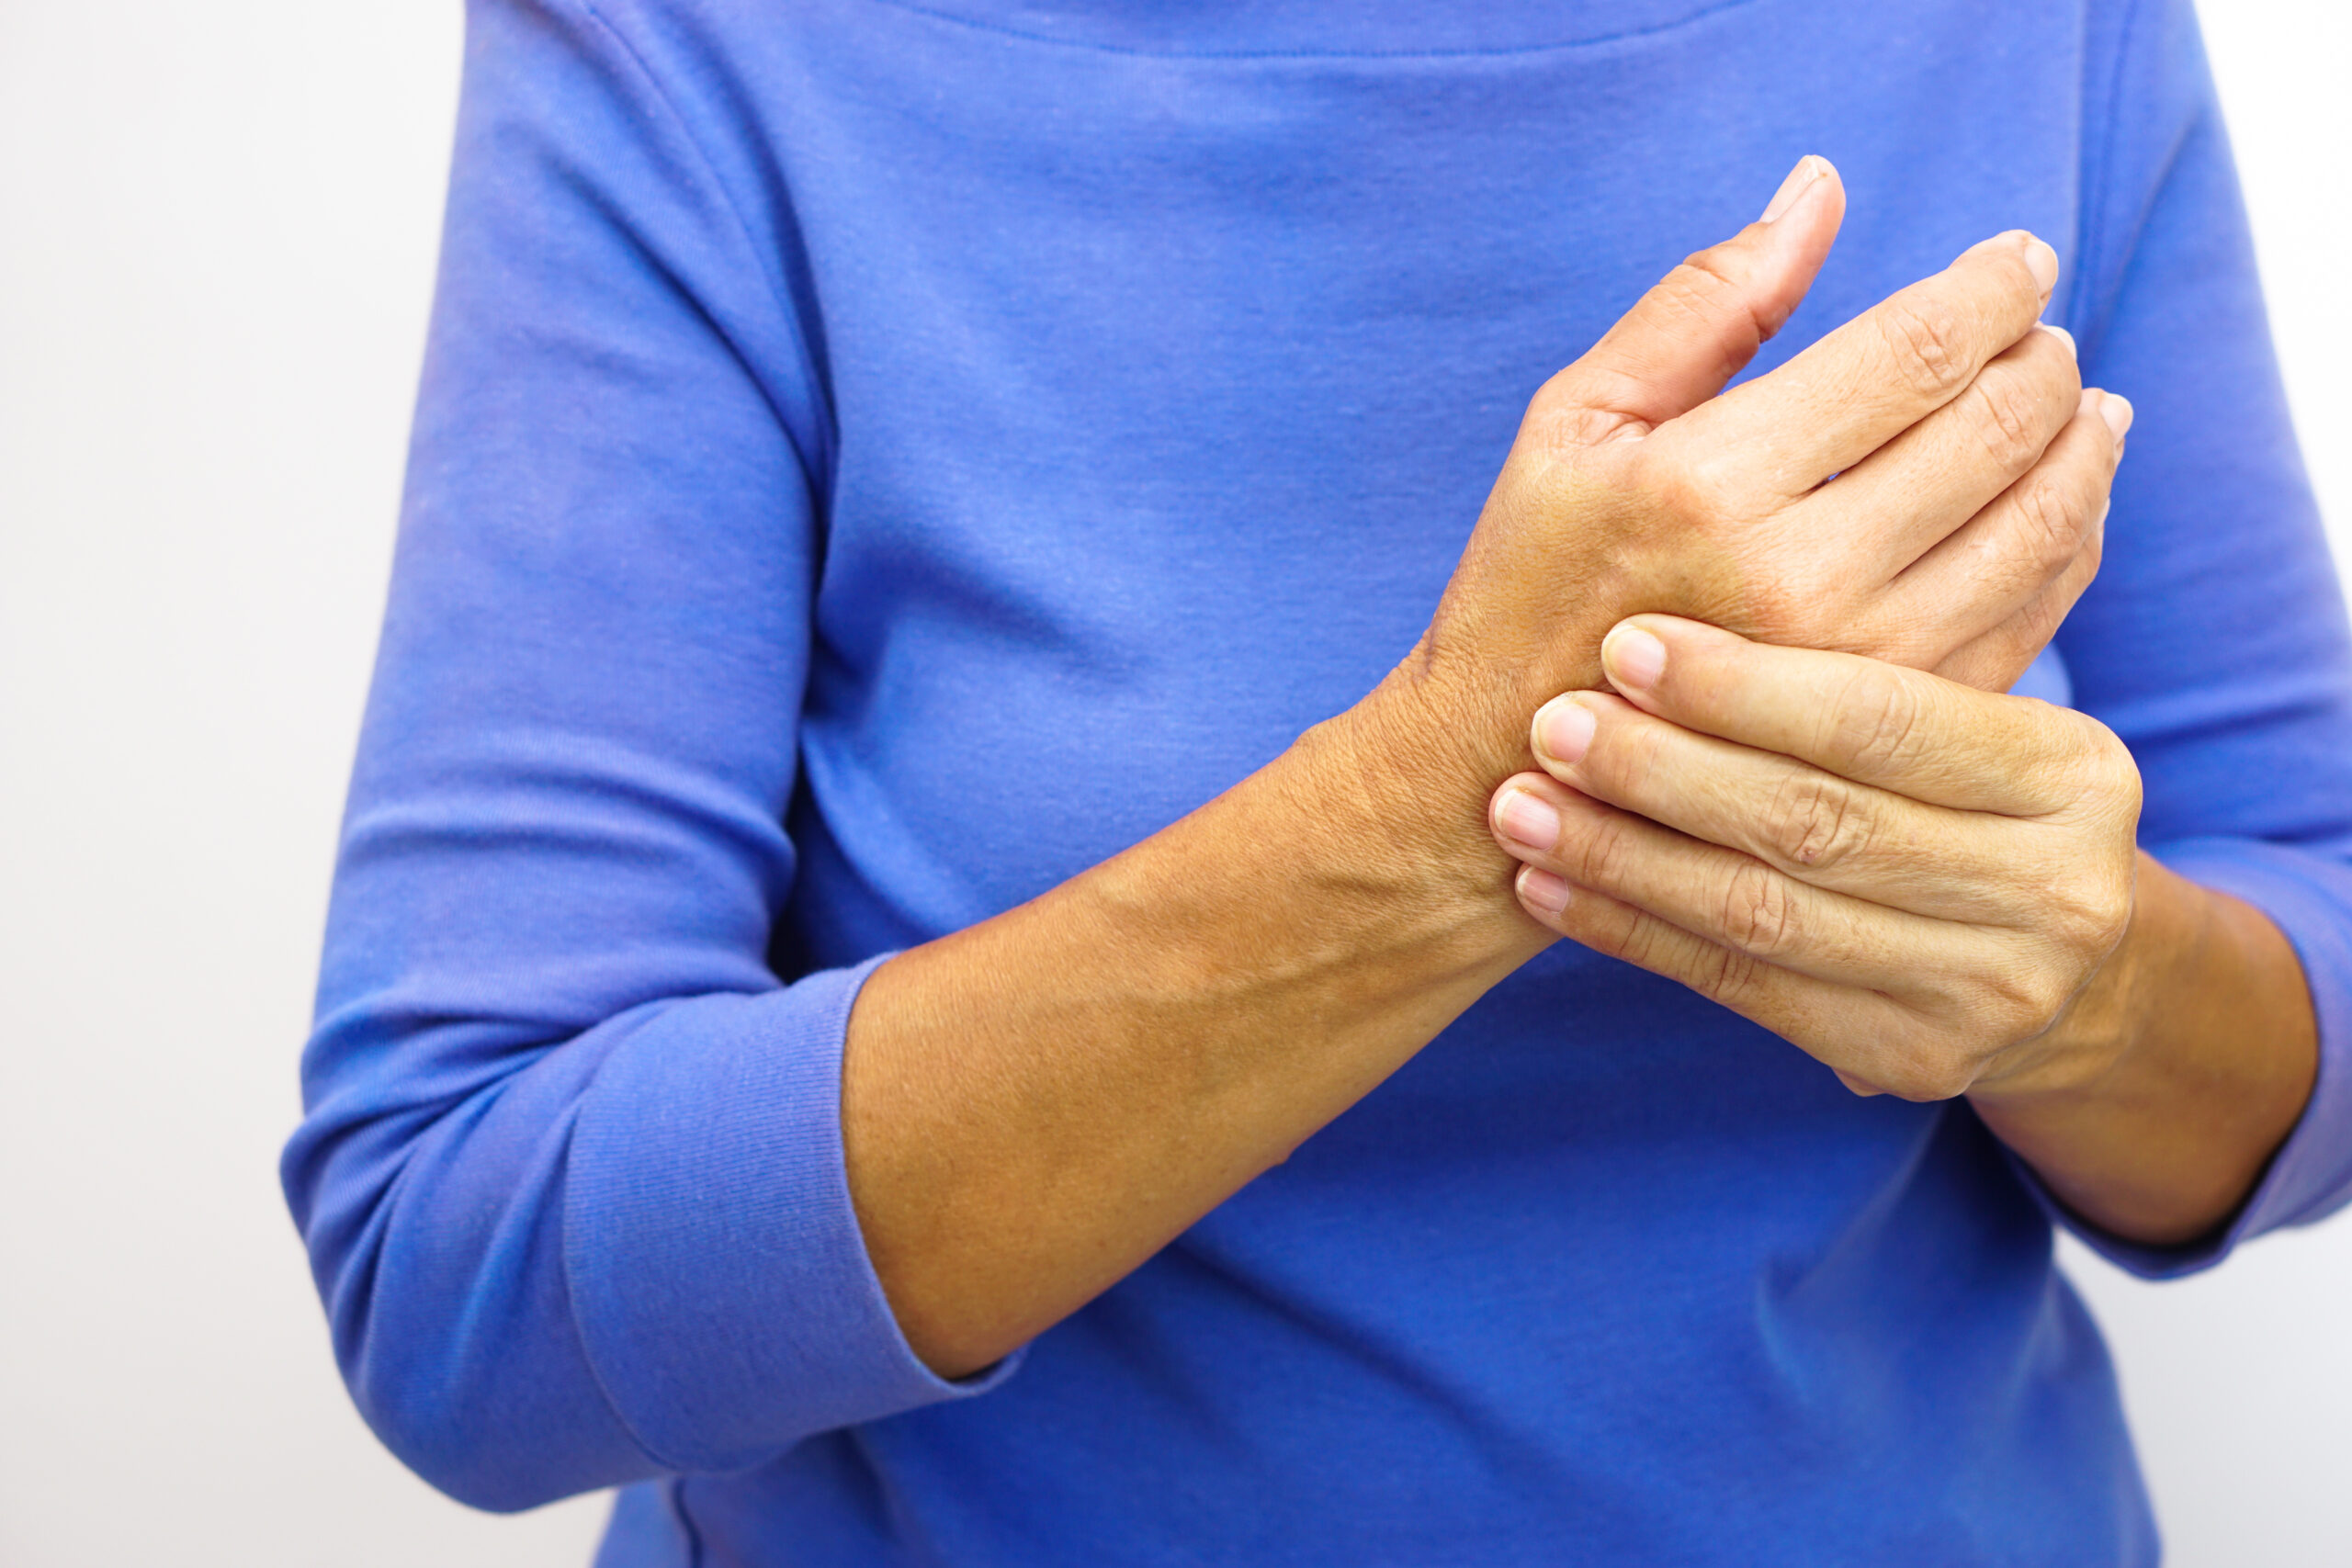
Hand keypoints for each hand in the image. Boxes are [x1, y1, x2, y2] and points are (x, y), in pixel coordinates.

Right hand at [1389, 157, 2123, 799]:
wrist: (1508, 769)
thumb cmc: (1532, 580)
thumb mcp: (1575, 422)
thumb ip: (1703, 304)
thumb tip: (1821, 191)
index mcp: (1710, 484)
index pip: (1913, 352)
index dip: (1992, 287)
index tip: (2021, 260)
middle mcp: (1797, 580)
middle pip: (1994, 428)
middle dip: (2044, 357)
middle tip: (2044, 333)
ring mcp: (1859, 668)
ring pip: (2039, 522)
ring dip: (2081, 443)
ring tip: (2078, 404)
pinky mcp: (1896, 733)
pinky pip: (2035, 613)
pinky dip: (2069, 539)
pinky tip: (2058, 499)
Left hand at [1485, 614, 2145, 1101]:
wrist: (2061, 968)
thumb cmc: (1971, 798)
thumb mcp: (1973, 716)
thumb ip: (1881, 646)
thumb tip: (1713, 527)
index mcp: (2076, 773)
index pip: (1883, 718)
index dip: (1742, 683)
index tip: (1624, 642)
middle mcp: (2053, 891)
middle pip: (1818, 821)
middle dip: (1664, 770)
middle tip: (1551, 723)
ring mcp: (1990, 993)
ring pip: (1764, 914)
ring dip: (1622, 858)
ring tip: (1519, 807)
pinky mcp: (1913, 1062)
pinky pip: (1741, 987)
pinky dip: (1631, 931)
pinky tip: (1547, 887)